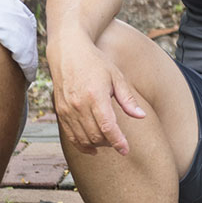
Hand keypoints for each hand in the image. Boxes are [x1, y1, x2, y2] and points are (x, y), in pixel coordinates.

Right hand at [49, 30, 147, 154]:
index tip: (126, 150)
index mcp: (95, 96)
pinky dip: (81, 145)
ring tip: (107, 142)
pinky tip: (92, 147)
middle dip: (109, 143)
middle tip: (119, 142)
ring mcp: (67, 110)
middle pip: (95, 136)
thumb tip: (141, 116)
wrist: (68, 52)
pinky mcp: (60, 112)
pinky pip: (70, 136)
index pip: (108, 127)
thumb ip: (128, 99)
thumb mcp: (116, 77)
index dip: (118, 142)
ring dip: (96, 145)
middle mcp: (79, 105)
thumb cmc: (95, 63)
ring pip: (82, 139)